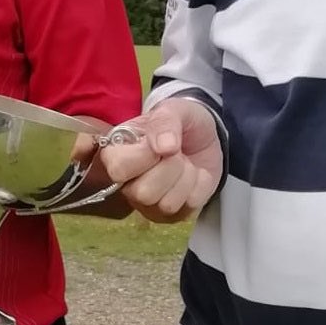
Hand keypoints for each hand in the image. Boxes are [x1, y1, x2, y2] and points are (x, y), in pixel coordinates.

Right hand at [98, 97, 222, 222]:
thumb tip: (164, 147)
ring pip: (167, 204)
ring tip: (185, 162)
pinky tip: (195, 175)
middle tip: (177, 151)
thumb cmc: (182, 121)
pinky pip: (188, 208)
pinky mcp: (170, 215)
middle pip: (143, 192)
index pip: (118, 168)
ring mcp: (148, 202)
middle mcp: (127, 182)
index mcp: (118, 153)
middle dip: (171, 167)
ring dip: (186, 177)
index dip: (144, 157)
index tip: (161, 144)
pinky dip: (200, 186)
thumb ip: (165, 122)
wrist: (207, 136)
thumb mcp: (175, 109)